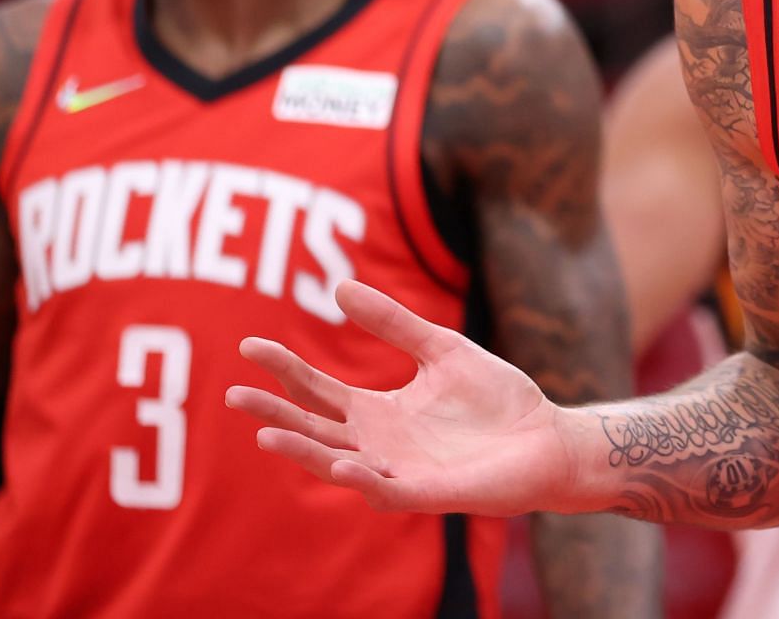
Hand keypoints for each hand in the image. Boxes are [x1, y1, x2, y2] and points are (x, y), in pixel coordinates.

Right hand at [227, 279, 586, 514]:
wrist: (545, 435)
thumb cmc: (496, 398)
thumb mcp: (440, 349)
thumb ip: (393, 323)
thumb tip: (339, 286)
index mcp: (378, 411)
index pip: (318, 390)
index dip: (284, 369)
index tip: (249, 346)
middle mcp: (377, 444)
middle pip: (314, 428)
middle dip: (274, 413)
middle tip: (233, 394)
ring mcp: (398, 470)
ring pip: (337, 463)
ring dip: (304, 450)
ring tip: (267, 434)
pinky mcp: (426, 492)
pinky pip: (384, 490)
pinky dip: (360, 477)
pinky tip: (342, 460)